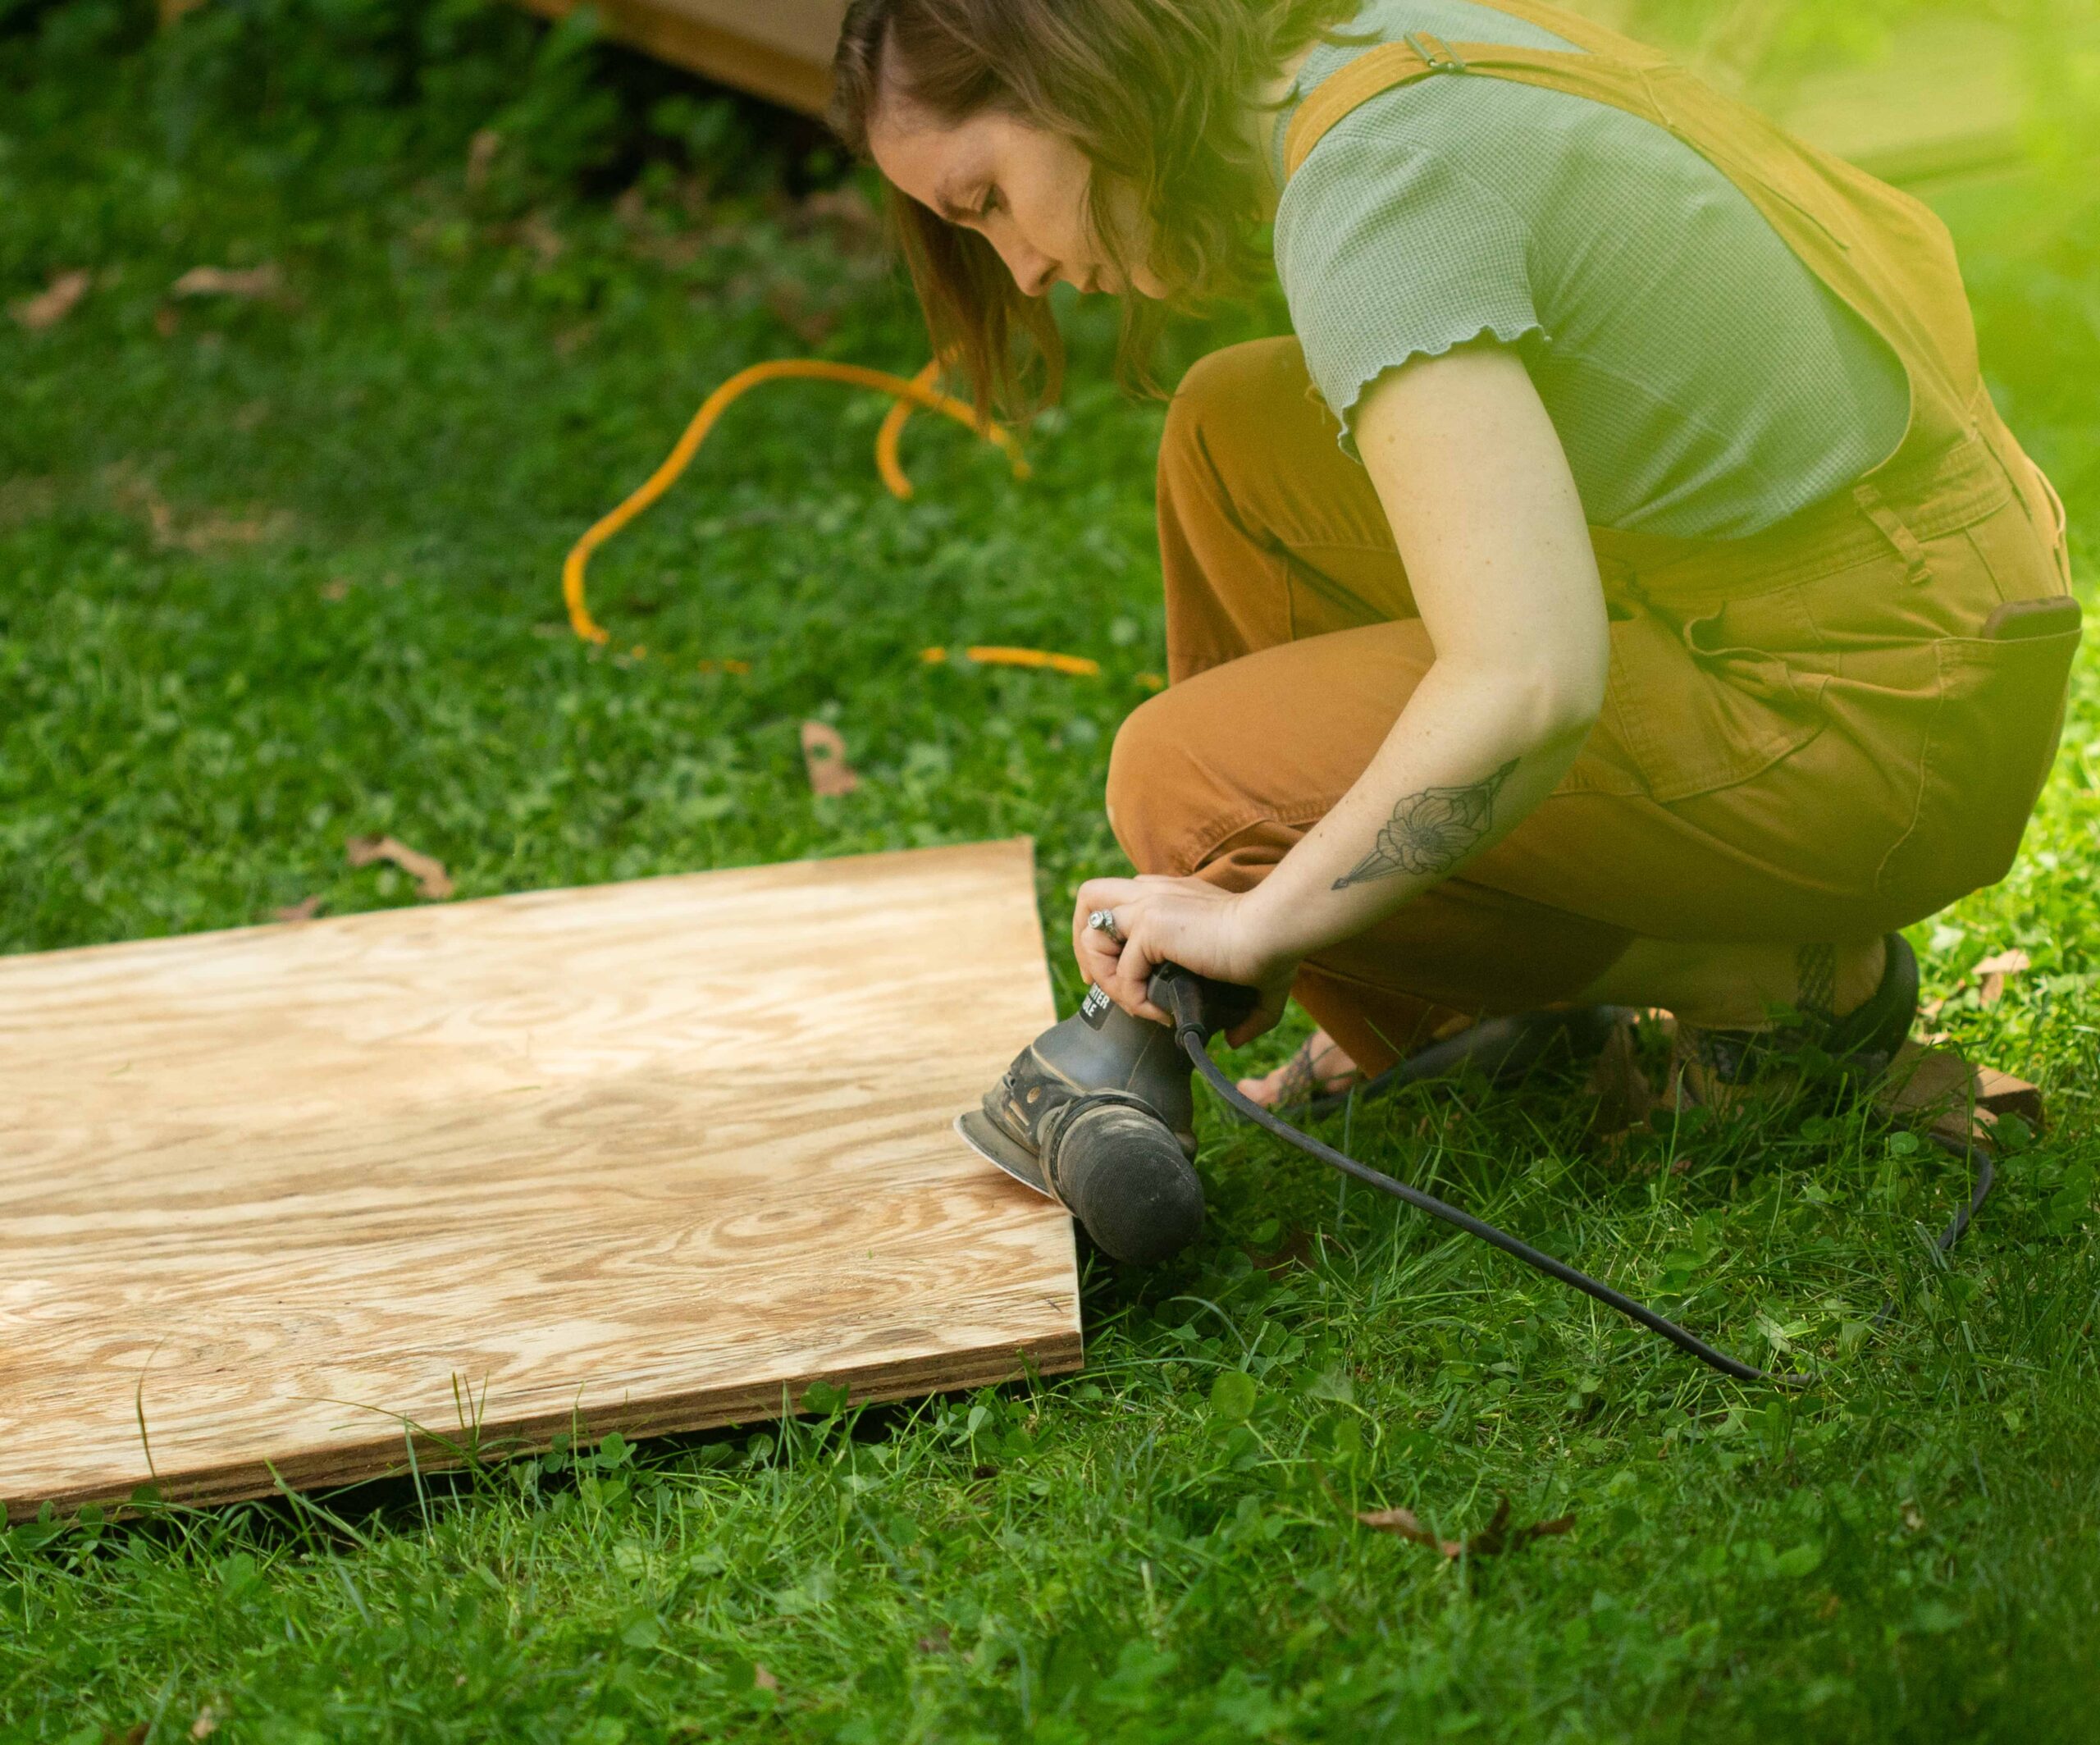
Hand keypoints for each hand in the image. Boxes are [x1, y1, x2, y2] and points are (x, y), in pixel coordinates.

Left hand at [1071, 873, 1297, 1045]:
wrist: (1274, 934)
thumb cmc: (1274, 950)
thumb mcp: (1256, 978)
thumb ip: (1247, 1011)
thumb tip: (1234, 1040)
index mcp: (1173, 894)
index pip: (1122, 903)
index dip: (1114, 940)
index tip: (1131, 980)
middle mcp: (1154, 892)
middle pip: (1089, 899)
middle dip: (1085, 943)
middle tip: (1102, 982)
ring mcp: (1148, 904)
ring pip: (1090, 935)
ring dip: (1106, 979)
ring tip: (1139, 1006)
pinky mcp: (1150, 925)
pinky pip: (1120, 971)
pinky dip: (1133, 1000)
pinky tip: (1162, 1014)